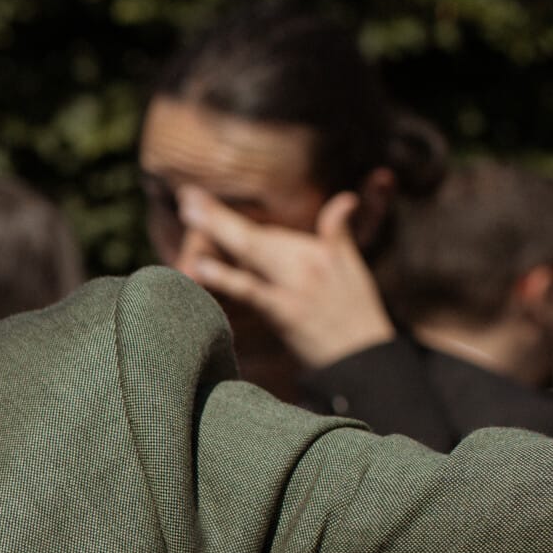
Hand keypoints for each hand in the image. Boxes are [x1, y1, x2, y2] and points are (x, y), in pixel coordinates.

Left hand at [178, 191, 397, 369]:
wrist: (367, 358)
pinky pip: (252, 292)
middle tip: (185, 195)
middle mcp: (304, 261)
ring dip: (220, 229)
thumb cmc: (357, 313)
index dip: (227, 213)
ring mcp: (295, 285)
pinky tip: (199, 267)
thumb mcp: (352, 266)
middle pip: (252, 235)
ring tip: (188, 213)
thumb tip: (346, 198)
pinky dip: (227, 278)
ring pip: (251, 251)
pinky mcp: (287, 312)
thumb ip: (339, 231)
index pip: (262, 230)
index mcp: (316, 250)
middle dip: (217, 214)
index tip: (194, 196)